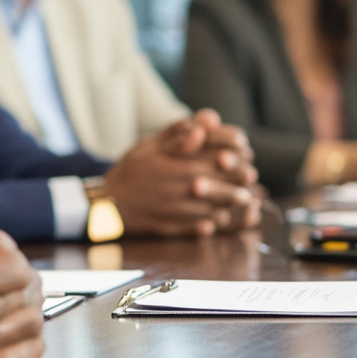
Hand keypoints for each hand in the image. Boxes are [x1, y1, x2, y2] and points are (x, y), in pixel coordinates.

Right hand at [105, 110, 261, 236]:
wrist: (107, 204)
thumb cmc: (130, 171)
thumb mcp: (149, 145)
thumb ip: (176, 135)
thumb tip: (202, 129)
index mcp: (182, 165)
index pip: (224, 160)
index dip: (239, 156)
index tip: (243, 154)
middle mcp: (185, 190)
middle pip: (229, 187)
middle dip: (242, 182)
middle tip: (249, 178)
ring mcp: (183, 212)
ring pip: (222, 209)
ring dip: (232, 204)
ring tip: (240, 199)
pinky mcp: (178, 228)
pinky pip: (206, 227)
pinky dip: (216, 221)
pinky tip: (217, 216)